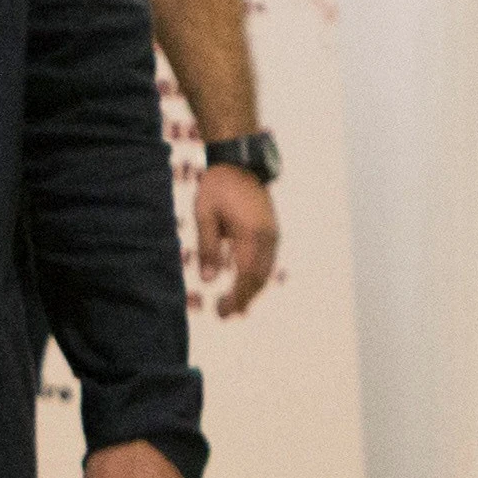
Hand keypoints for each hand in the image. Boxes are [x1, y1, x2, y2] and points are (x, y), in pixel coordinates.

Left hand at [189, 166, 280, 318]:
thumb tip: (208, 280)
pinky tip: (242, 285)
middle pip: (259, 277)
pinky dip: (256, 276)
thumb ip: (208, 247)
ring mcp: (273, 233)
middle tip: (224, 315)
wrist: (241, 163)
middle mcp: (267, 236)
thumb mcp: (205, 215)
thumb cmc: (218, 186)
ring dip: (252, 290)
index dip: (235, 297)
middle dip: (244, 299)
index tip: (221, 311)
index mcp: (251, 233)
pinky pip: (267, 260)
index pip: (245, 275)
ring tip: (234, 306)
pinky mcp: (271, 230)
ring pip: (266, 270)